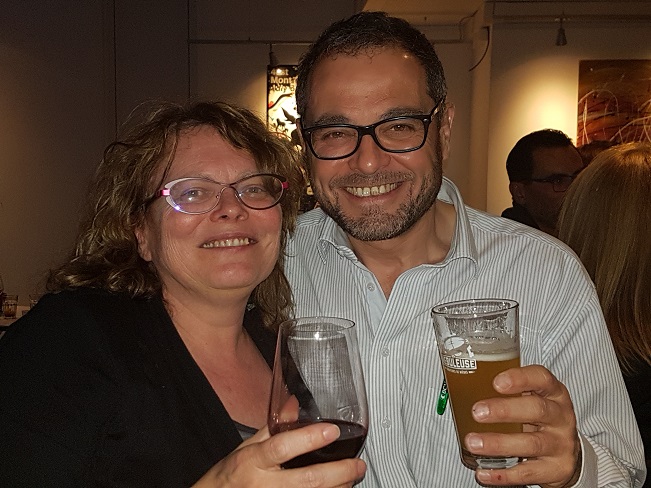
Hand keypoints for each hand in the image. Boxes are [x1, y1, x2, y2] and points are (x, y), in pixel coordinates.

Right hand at [193, 423, 365, 487]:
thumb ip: (273, 428)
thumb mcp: (246, 448)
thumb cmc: (229, 477)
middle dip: (338, 472)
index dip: (308, 439)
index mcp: (252, 460)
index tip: (331, 430)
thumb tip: (294, 403)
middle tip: (357, 464)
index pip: (282, 448)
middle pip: (307, 480)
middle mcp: (263, 484)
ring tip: (353, 476)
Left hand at [465, 365, 580, 487]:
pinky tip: (483, 472)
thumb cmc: (539, 416)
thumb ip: (509, 390)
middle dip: (504, 411)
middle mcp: (561, 416)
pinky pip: (527, 473)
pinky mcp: (556, 469)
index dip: (519, 378)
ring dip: (498, 443)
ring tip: (473, 442)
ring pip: (531, 444)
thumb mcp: (532, 397)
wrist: (566, 451)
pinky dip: (503, 474)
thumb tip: (464, 384)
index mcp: (554, 392)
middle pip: (537, 410)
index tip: (496, 382)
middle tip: (477, 412)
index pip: (541, 378)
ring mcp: (560, 444)